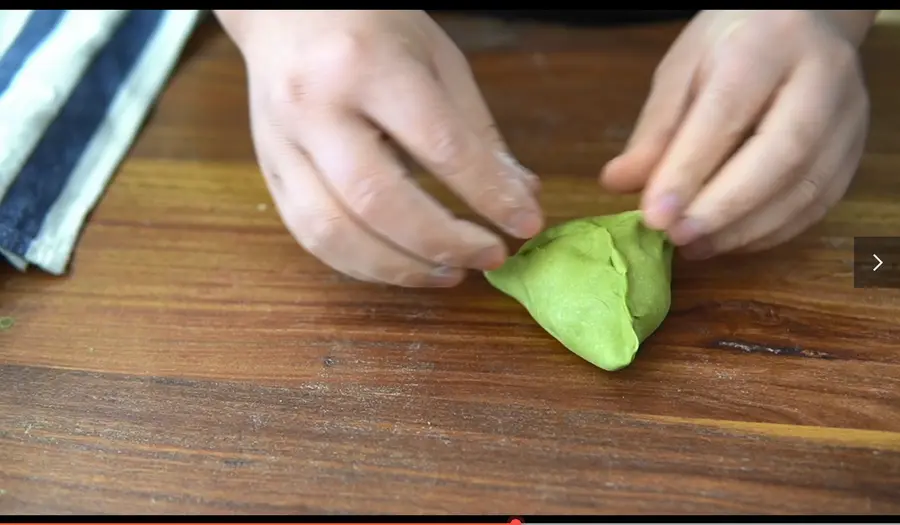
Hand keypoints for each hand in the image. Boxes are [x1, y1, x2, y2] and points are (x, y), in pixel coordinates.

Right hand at [217, 10, 542, 285]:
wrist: (284, 10)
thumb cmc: (370, 24)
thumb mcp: (437, 59)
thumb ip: (476, 132)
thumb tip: (520, 197)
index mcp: (365, 64)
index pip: (438, 145)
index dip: (488, 194)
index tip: (525, 223)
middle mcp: (314, 106)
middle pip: (378, 201)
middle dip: (444, 242)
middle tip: (491, 256)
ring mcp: (281, 143)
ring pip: (333, 232)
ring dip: (400, 268)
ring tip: (450, 272)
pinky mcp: (269, 172)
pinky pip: (310, 236)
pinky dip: (362, 263)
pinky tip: (403, 265)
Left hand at [600, 10, 872, 258]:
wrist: (805, 23)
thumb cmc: (733, 44)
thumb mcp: (682, 69)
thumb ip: (656, 127)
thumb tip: (618, 182)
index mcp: (768, 44)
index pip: (727, 113)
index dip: (689, 170)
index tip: (654, 215)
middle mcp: (822, 77)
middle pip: (782, 153)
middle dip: (724, 207)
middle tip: (677, 237)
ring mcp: (847, 116)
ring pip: (806, 186)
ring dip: (745, 228)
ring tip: (694, 246)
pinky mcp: (854, 150)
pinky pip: (818, 203)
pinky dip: (770, 231)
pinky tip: (729, 240)